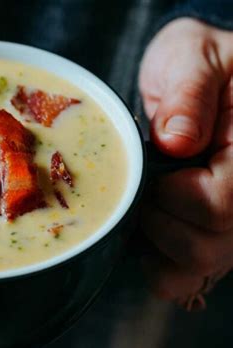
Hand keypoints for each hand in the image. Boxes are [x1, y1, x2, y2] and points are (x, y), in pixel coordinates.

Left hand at [139, 18, 232, 309]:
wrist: (200, 77)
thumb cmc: (197, 62)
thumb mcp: (191, 57)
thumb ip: (189, 95)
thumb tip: (177, 141)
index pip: (219, 205)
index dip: (174, 194)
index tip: (154, 164)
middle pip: (206, 246)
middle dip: (158, 219)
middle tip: (144, 182)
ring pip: (198, 265)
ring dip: (156, 242)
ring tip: (147, 200)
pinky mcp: (215, 231)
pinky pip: (188, 274)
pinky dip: (160, 263)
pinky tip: (145, 232)